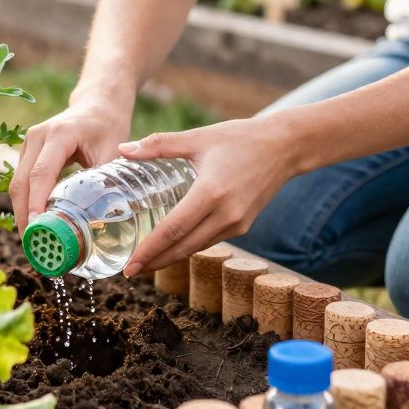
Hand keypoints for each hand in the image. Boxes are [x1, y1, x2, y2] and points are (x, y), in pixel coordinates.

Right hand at [11, 99, 132, 230]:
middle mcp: (36, 137)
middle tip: (34, 247)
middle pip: (21, 182)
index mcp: (58, 134)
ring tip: (34, 242)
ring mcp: (28, 144)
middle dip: (24, 216)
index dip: (36, 203)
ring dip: (23, 213)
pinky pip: (22, 181)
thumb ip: (106, 179)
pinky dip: (26, 203)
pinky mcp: (28, 153)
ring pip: (17, 184)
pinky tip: (36, 224)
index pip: (41, 173)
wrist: (97, 104)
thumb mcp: (113, 150)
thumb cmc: (107, 126)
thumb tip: (104, 217)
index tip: (37, 229)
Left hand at [119, 115, 299, 277]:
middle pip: (183, 248)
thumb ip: (158, 144)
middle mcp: (226, 214)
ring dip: (171, 258)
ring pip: (197, 248)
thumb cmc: (240, 138)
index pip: (173, 230)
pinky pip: (210, 241)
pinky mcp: (244, 226)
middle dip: (155, 263)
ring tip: (146, 263)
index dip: (149, 250)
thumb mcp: (197, 137)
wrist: (285, 146)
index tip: (130, 265)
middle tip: (130, 272)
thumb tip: (122, 149)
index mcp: (210, 192)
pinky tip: (174, 247)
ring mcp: (237, 223)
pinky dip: (190, 247)